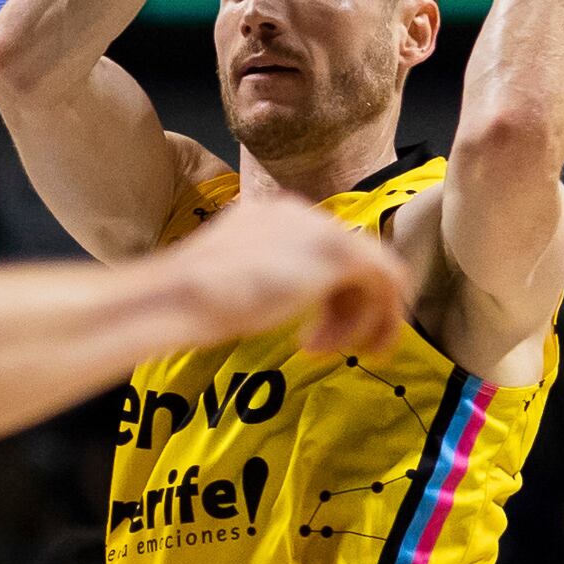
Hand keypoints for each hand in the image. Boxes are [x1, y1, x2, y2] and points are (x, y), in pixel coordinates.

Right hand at [179, 194, 410, 352]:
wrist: (178, 298)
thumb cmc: (189, 300)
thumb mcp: (234, 280)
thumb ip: (267, 278)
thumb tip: (289, 298)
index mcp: (272, 214)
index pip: (320, 250)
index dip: (327, 296)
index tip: (314, 333)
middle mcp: (299, 211)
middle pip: (349, 259)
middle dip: (345, 309)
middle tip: (327, 348)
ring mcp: (319, 229)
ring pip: (370, 272)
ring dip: (357, 319)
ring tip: (325, 351)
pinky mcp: (336, 253)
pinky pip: (385, 282)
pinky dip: (379, 319)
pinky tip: (353, 347)